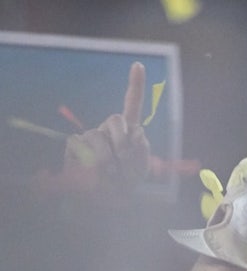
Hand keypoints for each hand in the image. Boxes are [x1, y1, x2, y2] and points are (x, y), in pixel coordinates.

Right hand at [61, 61, 150, 189]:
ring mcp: (91, 135)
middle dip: (123, 141)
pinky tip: (95, 174)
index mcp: (128, 131)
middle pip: (116, 119)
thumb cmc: (125, 183)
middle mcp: (108, 128)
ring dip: (108, 159)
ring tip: (111, 175)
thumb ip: (142, 150)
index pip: (132, 104)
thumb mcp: (141, 168)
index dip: (135, 85)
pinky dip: (91, 163)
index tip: (139, 65)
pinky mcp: (75, 144)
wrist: (104, 199)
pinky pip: (82, 146)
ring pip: (99, 136)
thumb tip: (137, 131)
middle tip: (124, 160)